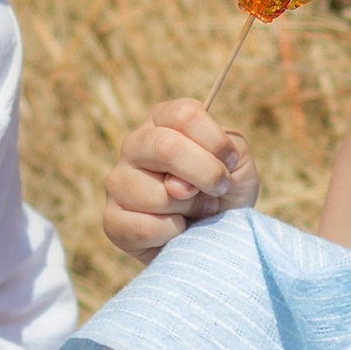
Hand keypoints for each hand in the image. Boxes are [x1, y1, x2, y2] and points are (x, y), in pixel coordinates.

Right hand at [102, 99, 259, 260]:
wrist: (216, 235)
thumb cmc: (224, 192)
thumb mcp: (238, 162)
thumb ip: (224, 150)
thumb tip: (174, 185)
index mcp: (162, 121)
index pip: (185, 114)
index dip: (216, 142)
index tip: (230, 163)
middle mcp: (134, 145)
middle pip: (166, 147)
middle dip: (204, 174)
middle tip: (219, 189)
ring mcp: (118, 181)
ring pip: (158, 194)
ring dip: (191, 208)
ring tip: (196, 211)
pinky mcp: (112, 220)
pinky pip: (145, 227)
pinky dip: (174, 233)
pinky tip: (178, 230)